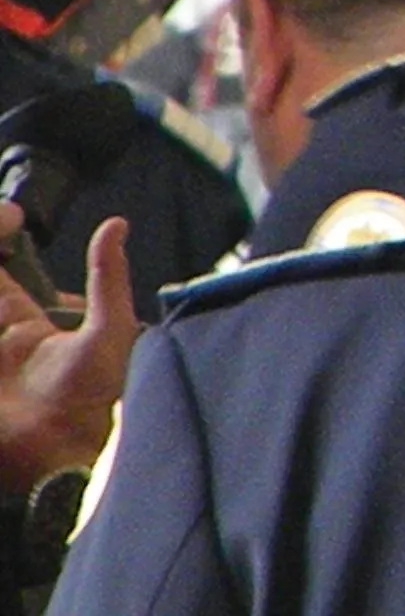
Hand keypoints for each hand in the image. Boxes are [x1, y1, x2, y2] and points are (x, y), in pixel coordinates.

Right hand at [0, 210, 137, 494]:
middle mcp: (0, 352)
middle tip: (0, 226)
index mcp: (30, 336)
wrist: (69, 462)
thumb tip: (116, 224)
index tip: (6, 219)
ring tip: (1, 268)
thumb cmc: (99, 402)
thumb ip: (106, 279)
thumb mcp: (108, 332)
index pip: (3, 285)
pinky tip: (0, 336)